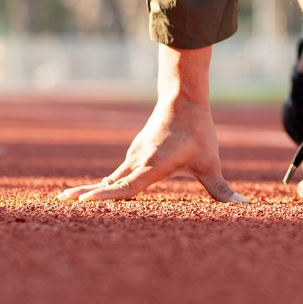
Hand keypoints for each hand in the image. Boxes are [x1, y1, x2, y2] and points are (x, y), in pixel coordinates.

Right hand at [57, 93, 243, 203]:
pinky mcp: (135, 153)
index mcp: (153, 165)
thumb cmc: (198, 132)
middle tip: (59, 202)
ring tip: (66, 199)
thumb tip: (242, 204)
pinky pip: (116, 173)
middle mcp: (138, 161)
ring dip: (90, 190)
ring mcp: (134, 156)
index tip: (84, 201)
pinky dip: (103, 184)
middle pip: (108, 183)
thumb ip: (221, 188)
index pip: (126, 186)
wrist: (183, 98)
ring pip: (109, 177)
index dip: (106, 196)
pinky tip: (92, 193)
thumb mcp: (210, 162)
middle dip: (85, 194)